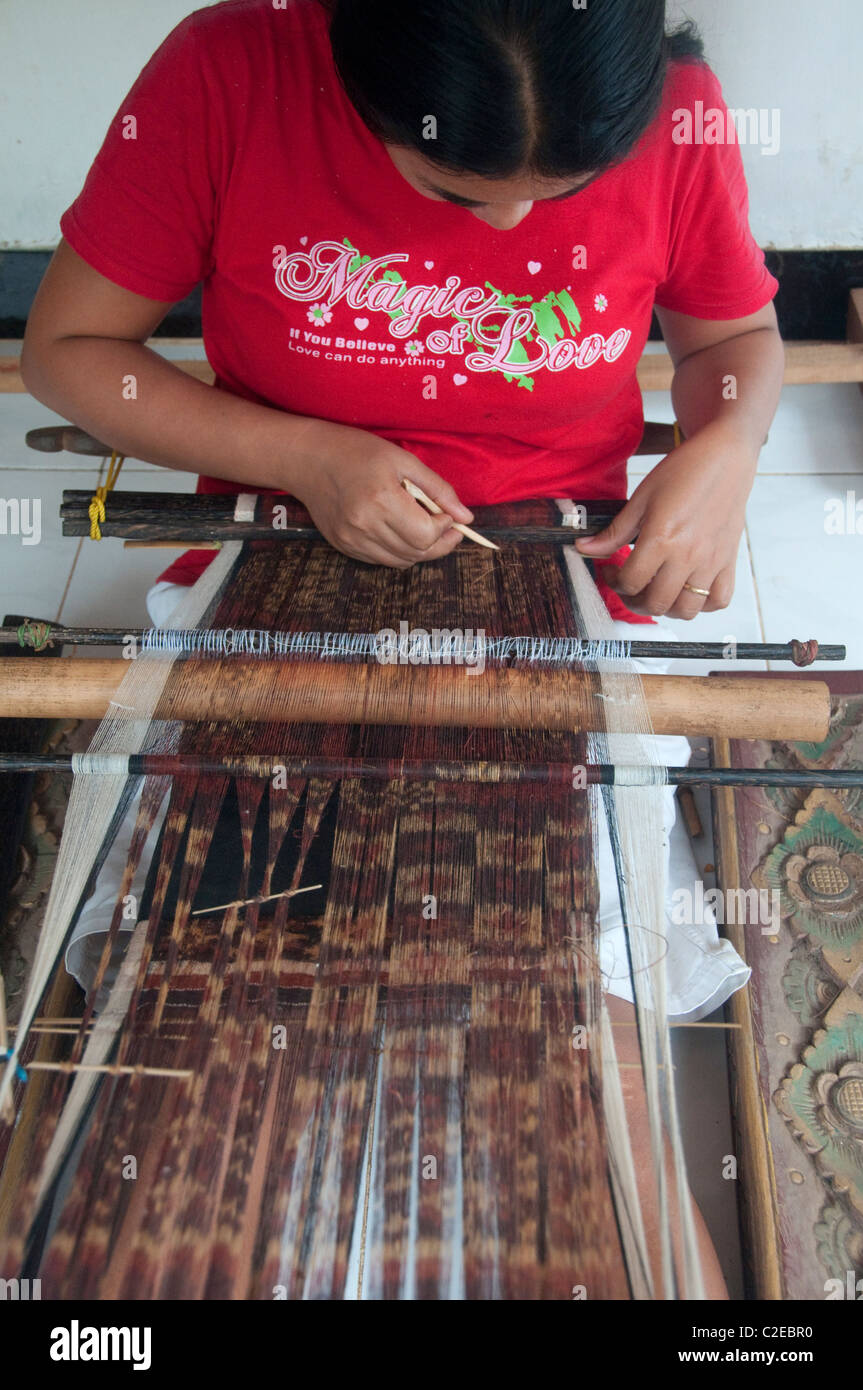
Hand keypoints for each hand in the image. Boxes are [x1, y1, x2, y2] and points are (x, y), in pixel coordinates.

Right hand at [289, 426, 473, 566]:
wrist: (309, 459)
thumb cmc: (358, 452)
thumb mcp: (403, 460)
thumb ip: (438, 489)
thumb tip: (466, 516)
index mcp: (380, 500)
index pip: (426, 534)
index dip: (445, 528)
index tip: (447, 514)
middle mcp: (364, 526)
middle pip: (417, 552)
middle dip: (440, 542)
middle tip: (448, 527)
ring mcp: (352, 540)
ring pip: (402, 561)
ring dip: (420, 549)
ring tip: (425, 528)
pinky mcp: (345, 547)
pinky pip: (382, 560)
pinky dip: (399, 551)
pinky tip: (399, 530)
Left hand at [576, 422, 756, 618]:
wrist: (725, 456)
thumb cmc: (684, 471)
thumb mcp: (641, 498)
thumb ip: (614, 531)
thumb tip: (584, 548)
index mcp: (662, 538)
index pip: (631, 582)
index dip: (614, 581)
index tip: (611, 570)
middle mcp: (688, 555)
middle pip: (656, 603)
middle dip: (634, 600)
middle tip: (629, 585)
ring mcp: (711, 561)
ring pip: (686, 610)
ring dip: (666, 607)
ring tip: (656, 590)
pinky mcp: (729, 561)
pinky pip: (718, 601)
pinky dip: (702, 604)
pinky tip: (688, 590)